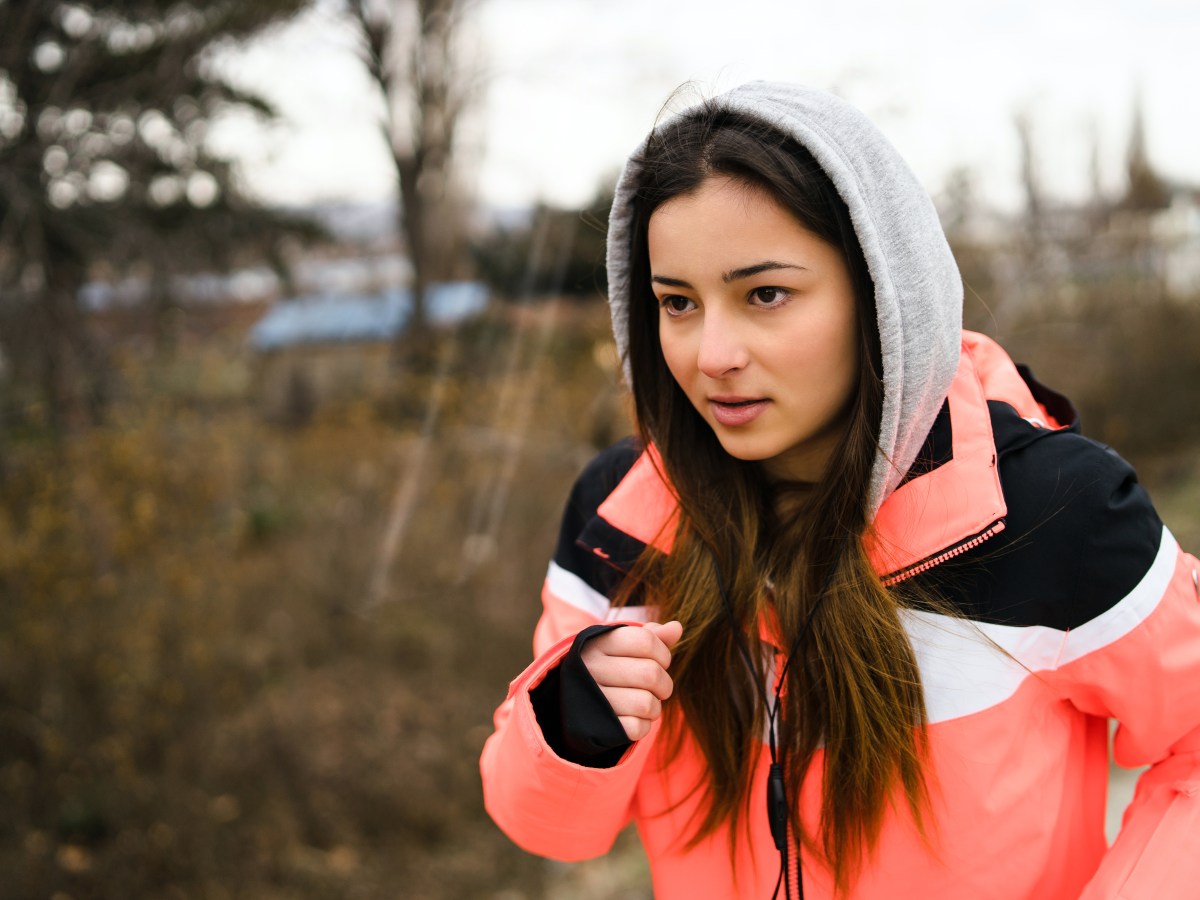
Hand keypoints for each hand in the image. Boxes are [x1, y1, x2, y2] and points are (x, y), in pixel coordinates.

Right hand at [581, 621, 682, 741]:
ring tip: (644, 703)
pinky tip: (633, 717)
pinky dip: (643, 725)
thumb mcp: (623, 646)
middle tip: (657, 687)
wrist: (573, 705)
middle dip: (664, 684)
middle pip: (651, 673)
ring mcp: (593, 698)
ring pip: (647, 704)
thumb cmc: (609, 668)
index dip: (663, 653)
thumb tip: (676, 627)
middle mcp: (591, 668)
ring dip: (654, 707)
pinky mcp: (598, 726)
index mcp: (598, 642)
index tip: (659, 661)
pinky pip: (638, 728)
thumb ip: (651, 636)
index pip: (645, 641)